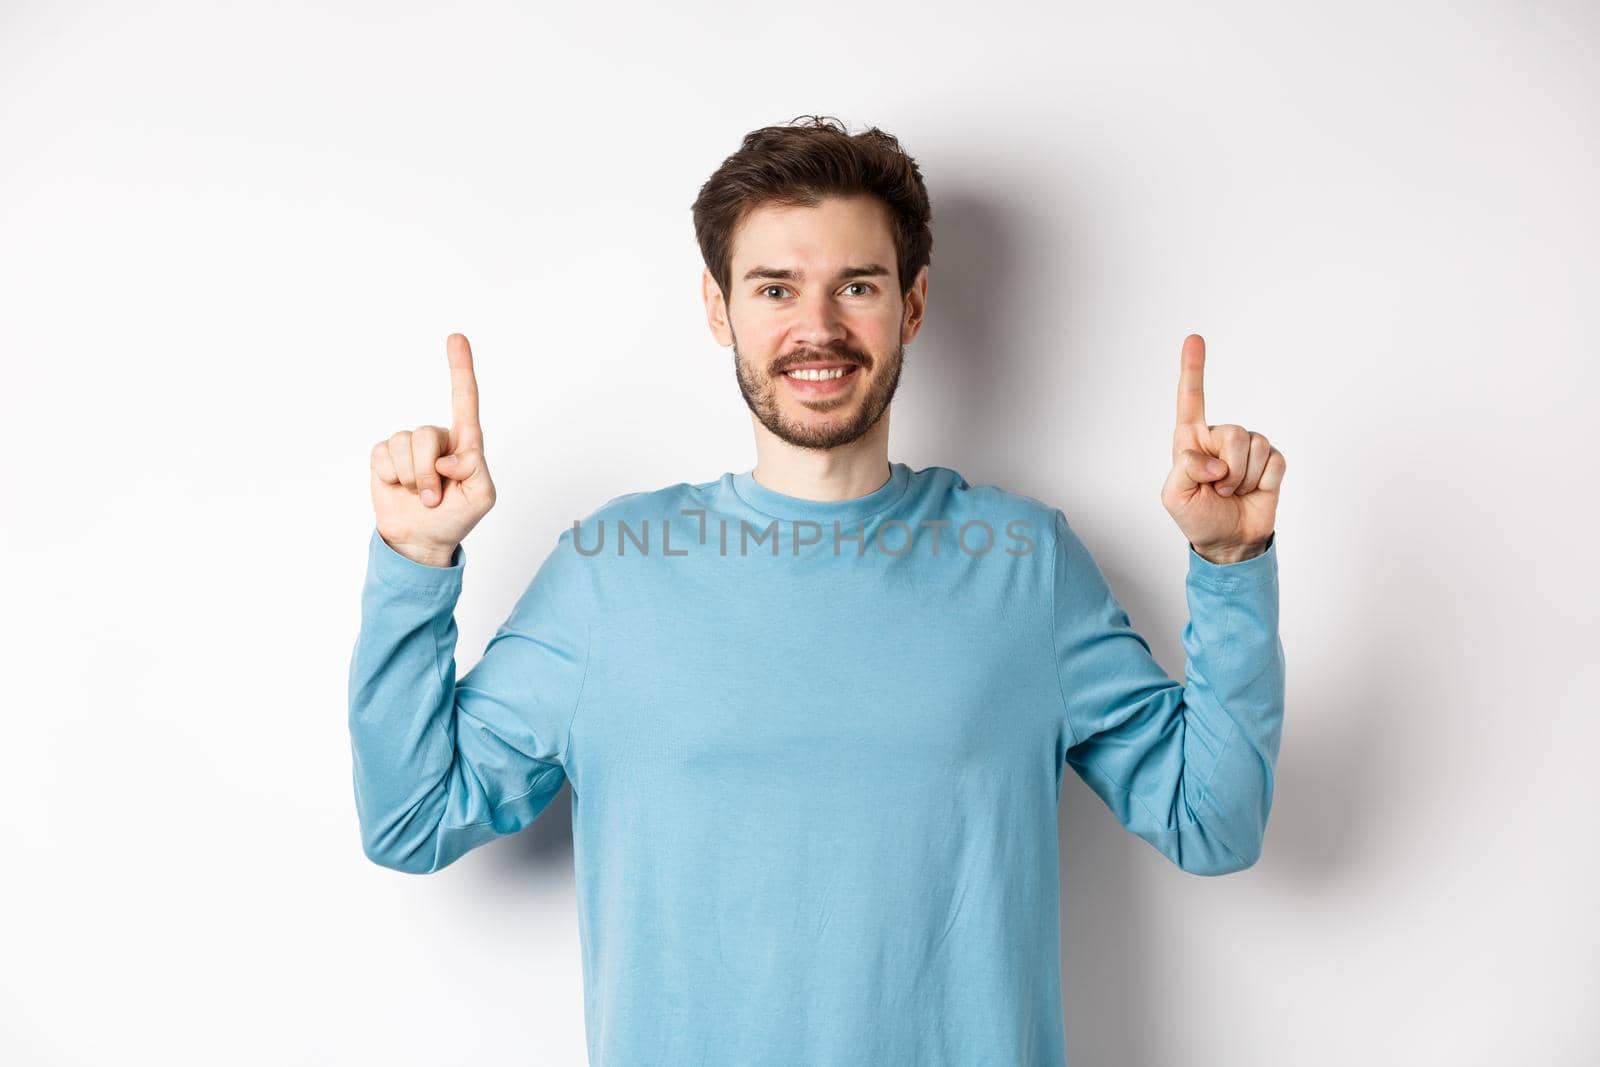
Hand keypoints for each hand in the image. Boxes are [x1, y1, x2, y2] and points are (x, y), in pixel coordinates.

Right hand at [369, 333, 496, 565]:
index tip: (456, 337)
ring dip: (411, 479)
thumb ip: (475, 470)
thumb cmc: (455, 517)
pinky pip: (383, 455)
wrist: (420, 539)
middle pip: (426, 435)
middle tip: (434, 498)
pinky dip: (391, 478)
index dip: (460, 368)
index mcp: (465, 443)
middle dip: (427, 473)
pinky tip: (398, 487)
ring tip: (419, 495)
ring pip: (404, 446)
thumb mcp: (481, 498)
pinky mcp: (385, 456)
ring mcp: (409, 446)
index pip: (464, 400)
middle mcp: (437, 438)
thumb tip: (448, 455)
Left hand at [1159, 334, 1285, 563]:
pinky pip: (1274, 461)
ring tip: (1233, 492)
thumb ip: (1185, 470)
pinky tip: (1254, 491)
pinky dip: (1263, 481)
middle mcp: (1219, 438)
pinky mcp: (1271, 460)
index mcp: (1190, 441)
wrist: (1229, 540)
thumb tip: (1213, 460)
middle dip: (1228, 469)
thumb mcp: (1175, 496)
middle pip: (1232, 432)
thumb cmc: (1197, 517)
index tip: (1194, 338)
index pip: (1190, 399)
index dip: (1193, 369)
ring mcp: (1247, 448)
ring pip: (1254, 446)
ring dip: (1244, 478)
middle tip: (1219, 489)